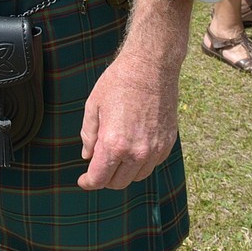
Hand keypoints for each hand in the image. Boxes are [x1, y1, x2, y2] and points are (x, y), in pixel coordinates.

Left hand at [77, 52, 179, 191]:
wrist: (151, 67)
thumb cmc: (119, 82)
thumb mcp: (93, 105)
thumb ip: (89, 134)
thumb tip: (88, 155)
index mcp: (114, 143)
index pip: (99, 179)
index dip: (88, 182)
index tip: (83, 180)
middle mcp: (136, 152)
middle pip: (118, 183)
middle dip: (104, 178)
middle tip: (97, 165)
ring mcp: (155, 150)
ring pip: (136, 177)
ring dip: (124, 172)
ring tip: (115, 154)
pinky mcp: (167, 144)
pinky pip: (152, 164)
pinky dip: (140, 162)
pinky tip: (133, 146)